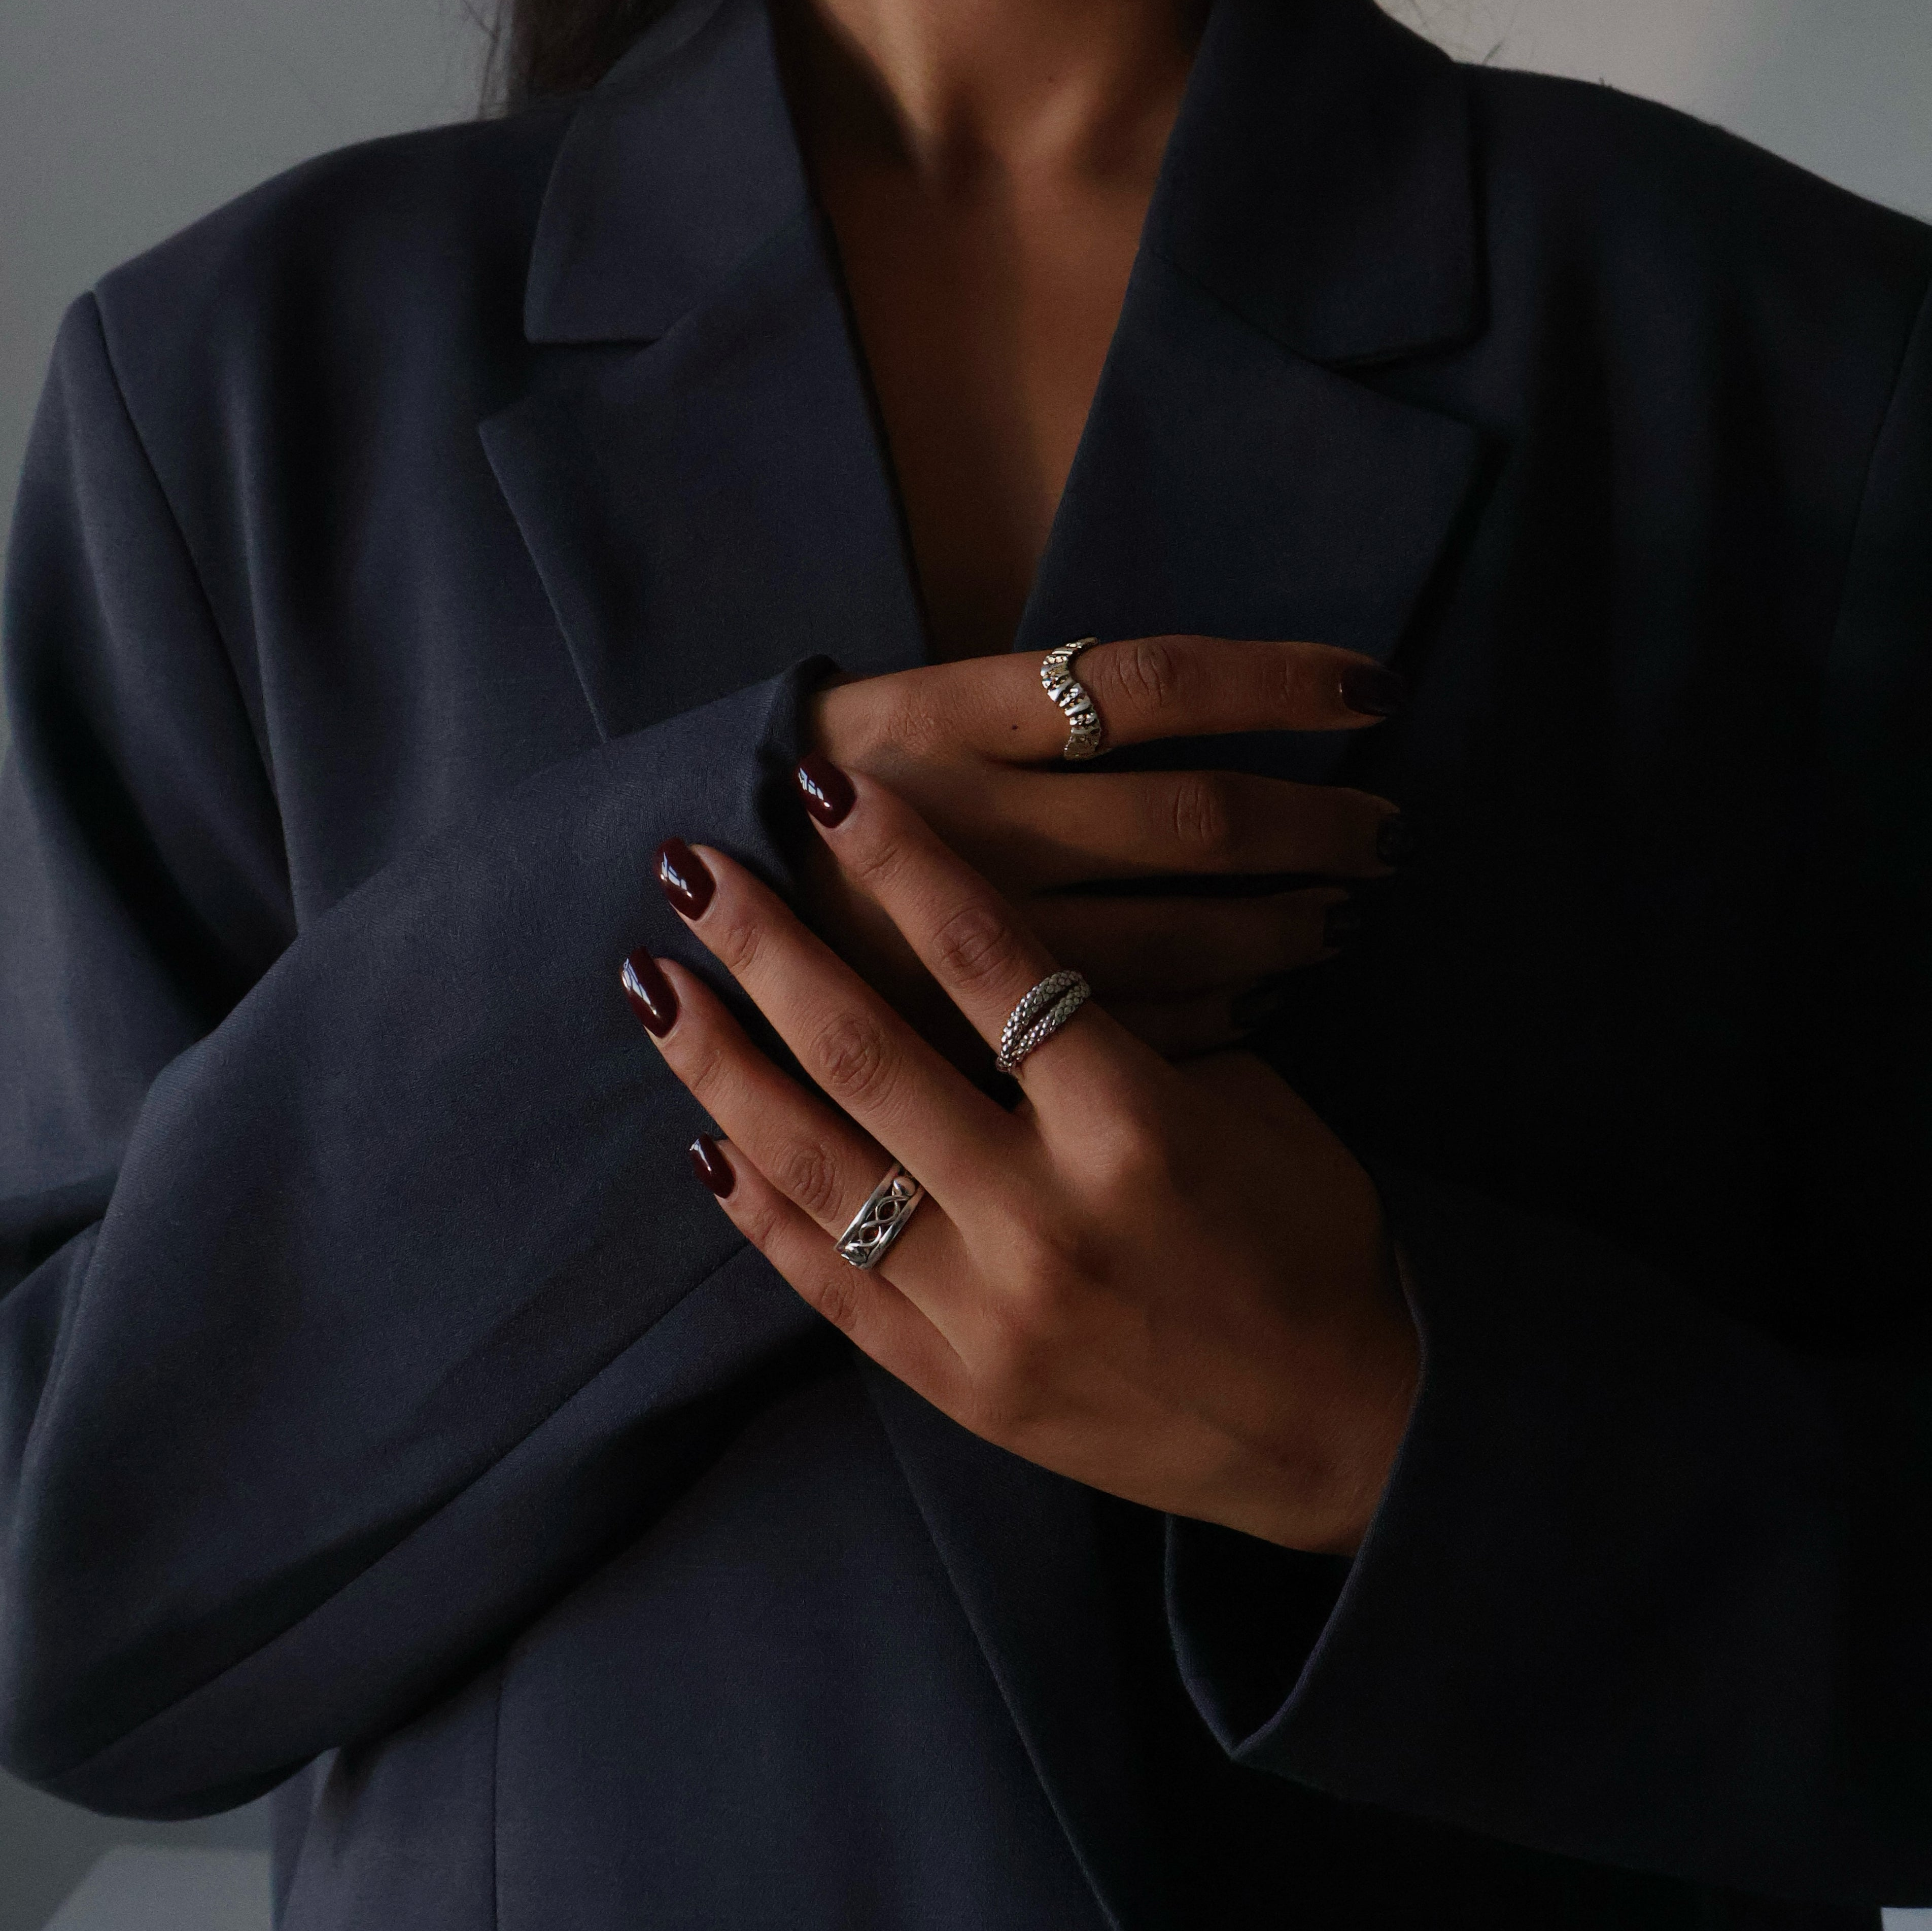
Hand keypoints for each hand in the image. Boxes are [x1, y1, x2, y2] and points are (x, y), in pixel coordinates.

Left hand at [626, 765, 1418, 1554]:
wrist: (1346, 1432)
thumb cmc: (1310, 1244)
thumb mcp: (1252, 1110)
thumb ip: (1129, 1037)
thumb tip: (1008, 970)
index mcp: (1133, 1128)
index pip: (991, 961)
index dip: (902, 860)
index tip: (830, 787)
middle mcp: (1044, 1216)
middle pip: (868, 1052)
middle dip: (768, 948)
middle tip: (689, 866)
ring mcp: (988, 1312)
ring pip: (818, 1168)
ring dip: (722, 1066)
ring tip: (653, 985)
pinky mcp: (959, 1385)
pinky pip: (828, 1289)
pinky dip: (759, 1214)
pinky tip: (700, 1143)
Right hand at [804, 636, 1409, 1060]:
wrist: (704, 895)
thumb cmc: (845, 789)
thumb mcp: (921, 713)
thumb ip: (1045, 711)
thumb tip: (1225, 706)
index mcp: (950, 714)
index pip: (1153, 681)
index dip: (1278, 679)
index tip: (1375, 688)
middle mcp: (964, 813)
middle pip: (1190, 819)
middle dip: (1311, 825)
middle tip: (1384, 832)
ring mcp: (964, 931)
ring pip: (1178, 932)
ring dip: (1283, 920)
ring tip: (1342, 910)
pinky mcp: (960, 1027)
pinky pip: (1126, 1025)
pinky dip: (1218, 1008)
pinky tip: (1267, 996)